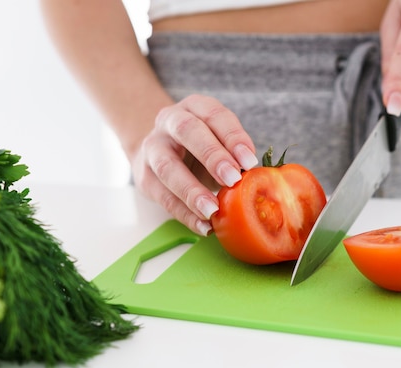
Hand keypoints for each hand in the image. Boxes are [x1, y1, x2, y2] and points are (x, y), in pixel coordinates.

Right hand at [131, 94, 258, 235]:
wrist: (159, 152)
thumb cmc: (200, 147)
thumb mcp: (218, 140)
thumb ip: (235, 154)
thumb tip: (257, 180)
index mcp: (195, 107)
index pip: (214, 115)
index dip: (232, 137)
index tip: (249, 162)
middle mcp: (169, 121)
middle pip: (187, 131)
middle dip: (211, 155)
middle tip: (232, 179)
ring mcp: (152, 148)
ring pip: (167, 167)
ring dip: (191, 191)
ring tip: (213, 210)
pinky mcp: (144, 176)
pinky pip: (163, 197)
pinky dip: (185, 214)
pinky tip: (204, 226)